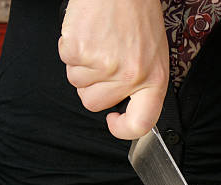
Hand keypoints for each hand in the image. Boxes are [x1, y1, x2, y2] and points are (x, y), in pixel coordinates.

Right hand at [58, 0, 168, 138]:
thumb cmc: (139, 17)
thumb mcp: (154, 56)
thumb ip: (141, 84)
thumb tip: (123, 106)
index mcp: (154, 80)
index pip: (142, 123)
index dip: (124, 130)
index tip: (114, 121)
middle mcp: (130, 76)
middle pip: (93, 103)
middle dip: (93, 86)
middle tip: (105, 61)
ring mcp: (104, 65)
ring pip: (77, 83)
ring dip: (82, 65)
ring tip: (100, 42)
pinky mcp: (80, 50)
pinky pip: (66, 61)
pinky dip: (72, 48)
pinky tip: (89, 33)